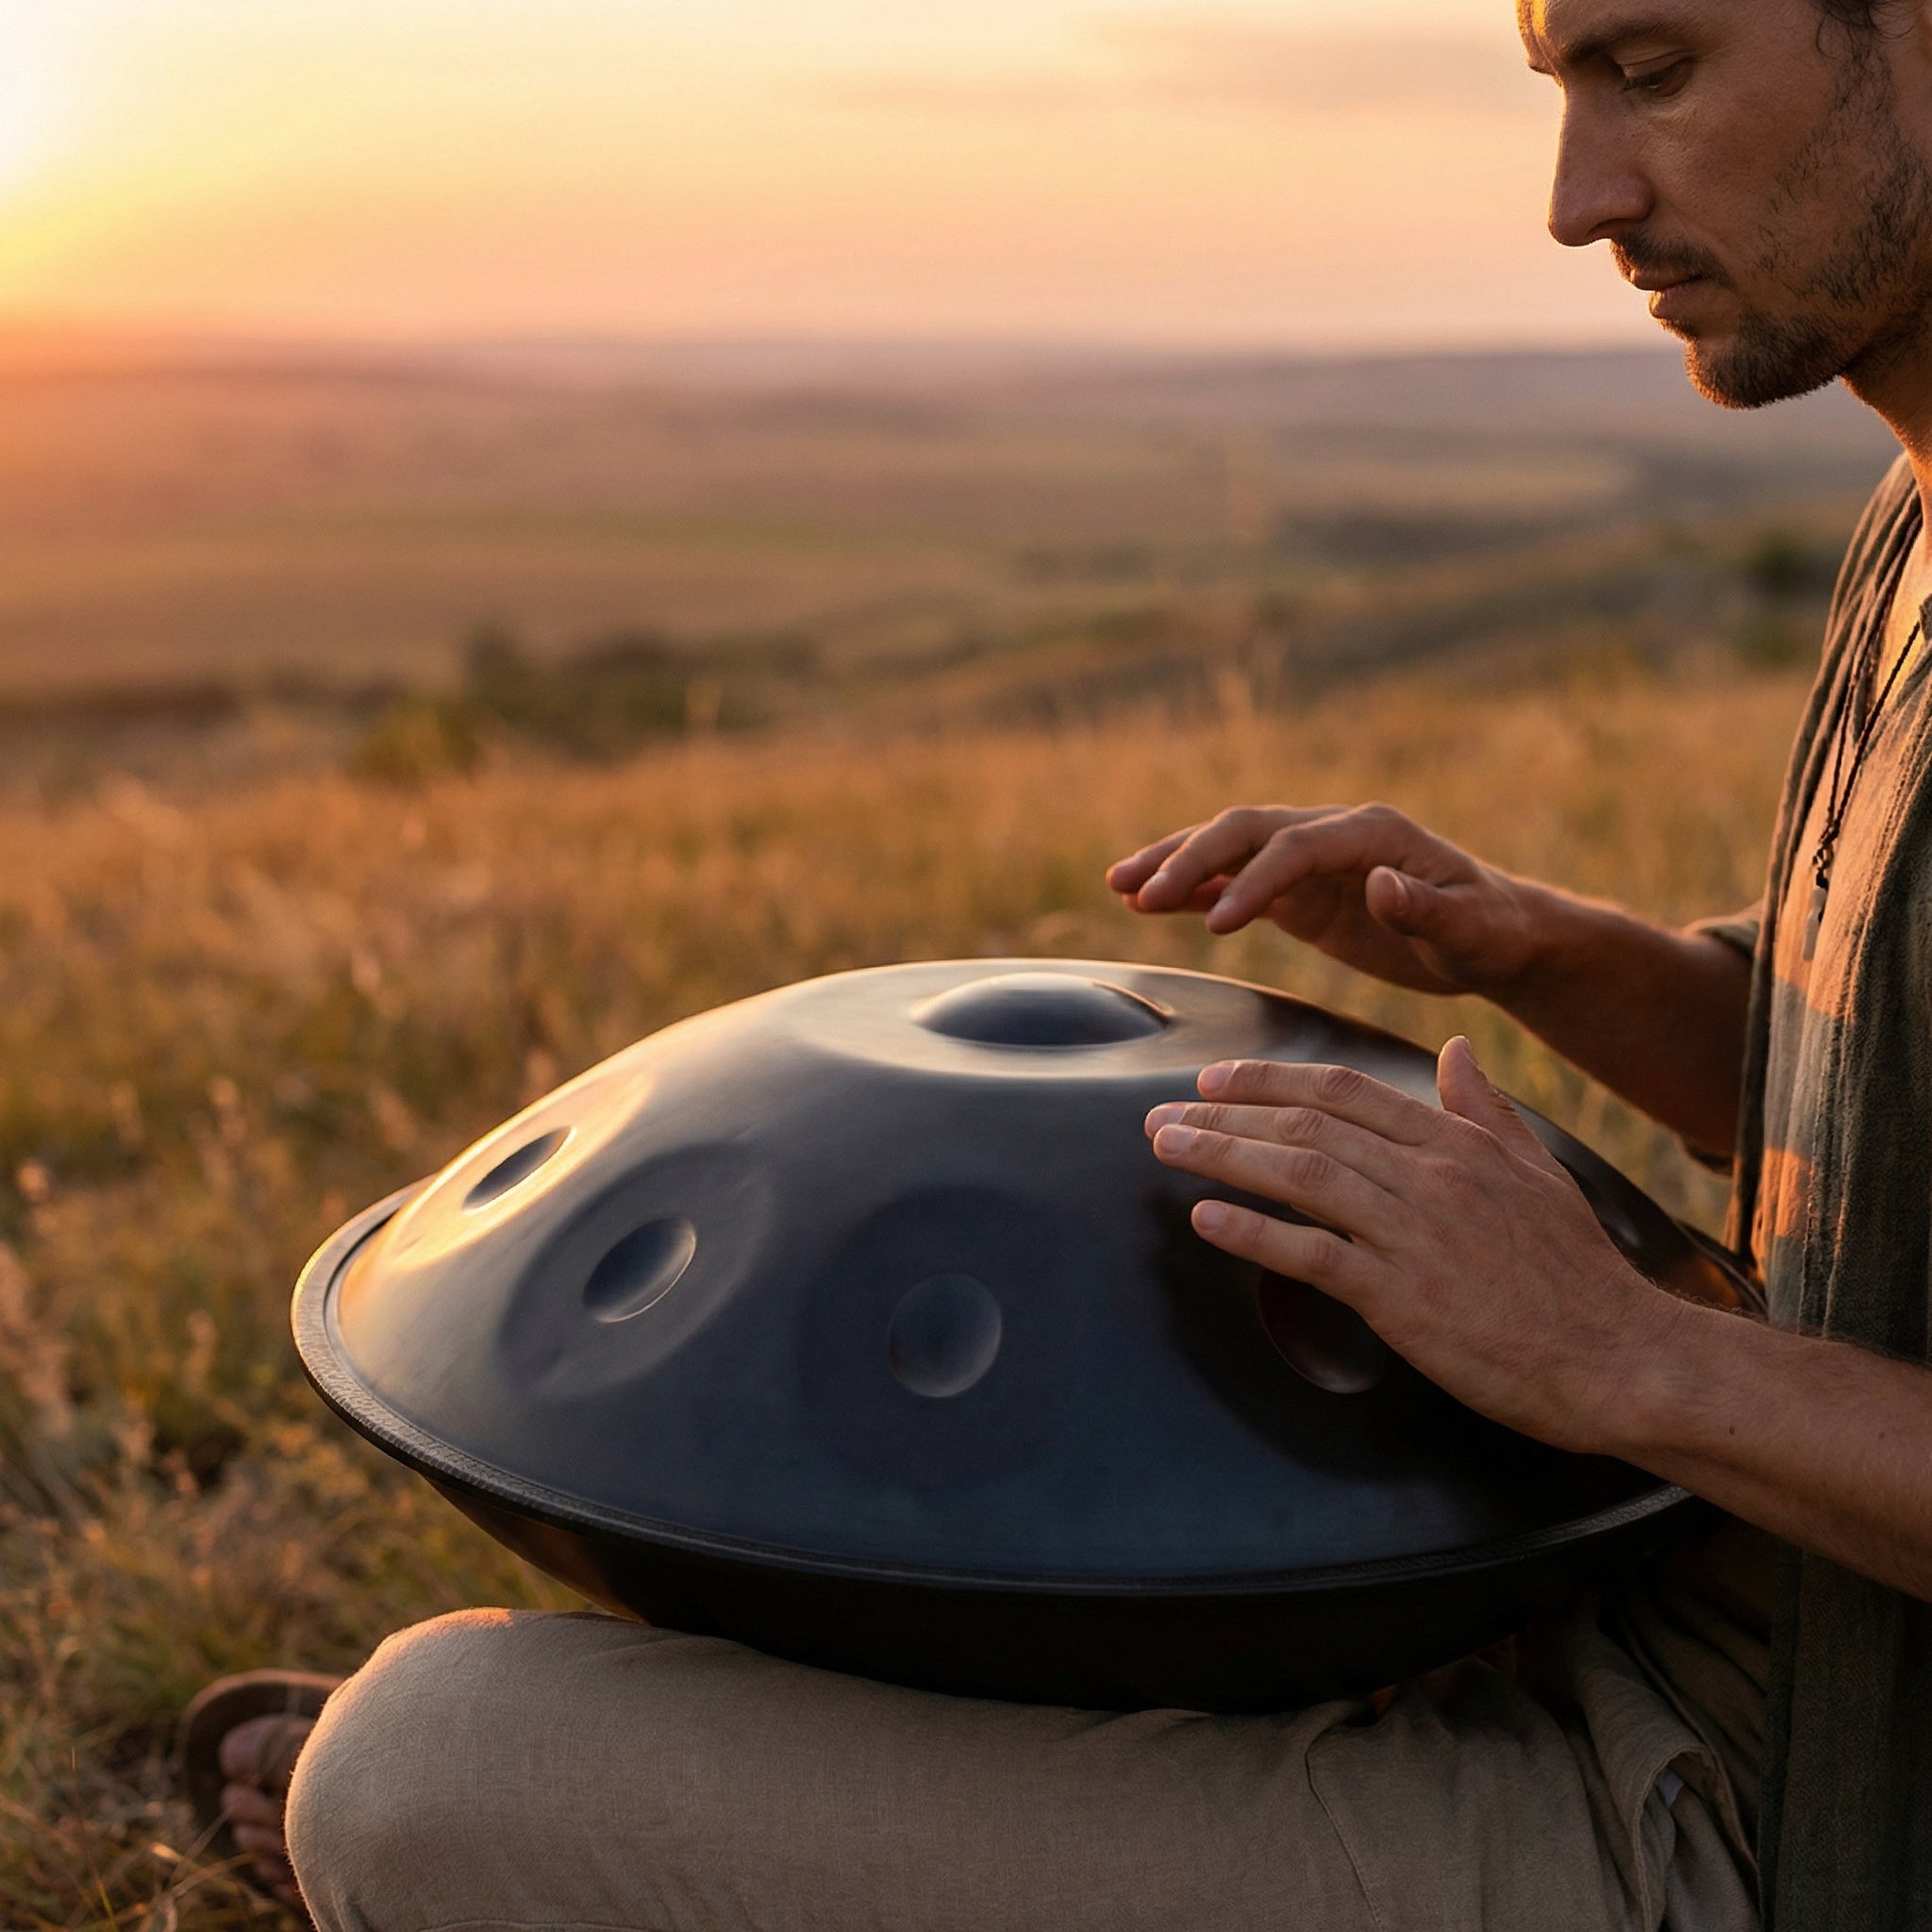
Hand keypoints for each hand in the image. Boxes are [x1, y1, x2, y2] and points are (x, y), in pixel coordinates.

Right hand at [1107, 804, 1540, 995]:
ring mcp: (1309, 858)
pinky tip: (1146, 902)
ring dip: (1174, 862)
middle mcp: (1332, 833)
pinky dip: (1191, 889)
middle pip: (1246, 830)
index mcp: (1373, 833)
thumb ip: (1425, 908)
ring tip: (1117, 885)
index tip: (1218, 926)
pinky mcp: (1297, 890)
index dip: (1254, 880)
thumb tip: (1381, 882)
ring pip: (1229, 847)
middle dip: (1190, 858)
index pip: (1297, 846)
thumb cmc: (1489, 933)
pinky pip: (1233, 880)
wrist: (1493, 934)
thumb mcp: (1471, 930)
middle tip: (1137, 893)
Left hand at [1144, 1040, 1675, 1454]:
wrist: (1621, 1359)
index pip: (1343, 1092)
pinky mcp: (1405, 1298)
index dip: (1269, 1080)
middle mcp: (1431, 1176)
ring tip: (1166, 1147)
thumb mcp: (1539, 1173)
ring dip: (1222, 1156)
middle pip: (1307, 1126)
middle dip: (1224, 1114)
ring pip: (1300, 1175)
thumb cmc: (1578, 1274)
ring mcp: (1416, 1234)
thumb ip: (1485, 1111)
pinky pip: (1312, 1254)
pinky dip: (1253, 1233)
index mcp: (1457, 1144)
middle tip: (1160, 1114)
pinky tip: (1204, 1219)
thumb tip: (1457, 1051)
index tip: (1214, 1079)